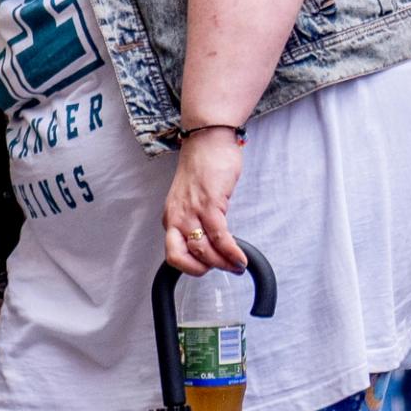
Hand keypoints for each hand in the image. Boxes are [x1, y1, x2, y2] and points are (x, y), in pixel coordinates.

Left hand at [163, 132, 247, 274]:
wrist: (207, 140)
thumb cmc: (202, 167)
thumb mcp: (191, 199)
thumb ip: (195, 219)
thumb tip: (209, 240)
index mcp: (170, 218)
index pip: (172, 254)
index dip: (189, 267)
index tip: (207, 268)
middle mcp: (176, 217)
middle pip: (184, 257)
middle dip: (208, 268)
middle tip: (226, 269)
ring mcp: (191, 211)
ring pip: (203, 249)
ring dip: (223, 263)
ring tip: (237, 265)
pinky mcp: (209, 203)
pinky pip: (219, 236)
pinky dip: (231, 251)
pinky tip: (240, 257)